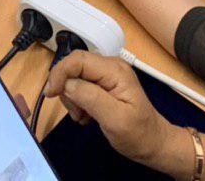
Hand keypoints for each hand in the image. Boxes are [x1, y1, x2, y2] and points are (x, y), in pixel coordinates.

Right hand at [45, 52, 191, 172]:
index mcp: (115, 71)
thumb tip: (67, 84)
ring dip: (72, 98)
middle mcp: (110, 67)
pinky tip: (87, 115)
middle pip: (74, 67)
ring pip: (74, 77)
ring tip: (83, 116)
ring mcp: (107, 75)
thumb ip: (90, 98)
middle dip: (66, 89)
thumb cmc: (139, 134)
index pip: (77, 60)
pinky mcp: (103, 84)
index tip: (51, 93)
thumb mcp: (115, 119)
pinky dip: (77, 101)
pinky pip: (80, 86)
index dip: (60, 73)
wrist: (154, 144)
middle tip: (75, 112)